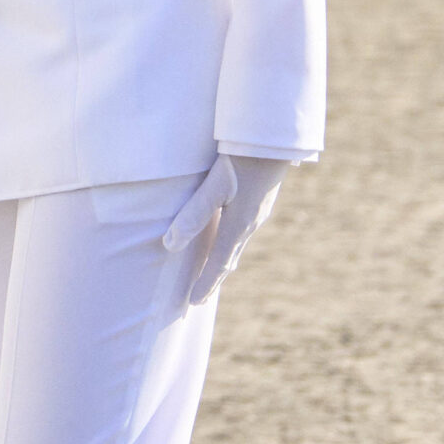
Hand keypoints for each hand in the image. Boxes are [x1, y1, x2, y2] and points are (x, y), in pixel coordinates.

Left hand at [163, 153, 291, 305]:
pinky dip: (228, 244)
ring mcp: (256, 213)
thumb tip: (170, 244)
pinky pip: (240, 231)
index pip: (217, 262)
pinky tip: (224, 239)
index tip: (191, 303)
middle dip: (212, 280)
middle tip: (198, 299)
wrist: (274, 140)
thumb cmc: (241, 160)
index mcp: (239, 225)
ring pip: (235, 245)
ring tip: (209, 275)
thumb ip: (192, 214)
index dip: (204, 283)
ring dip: (221, 263)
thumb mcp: (213, 186)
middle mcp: (250, 223)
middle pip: (228, 259)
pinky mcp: (258, 201)